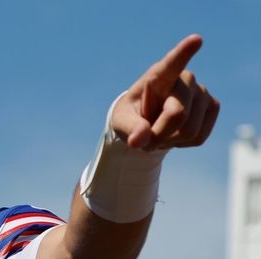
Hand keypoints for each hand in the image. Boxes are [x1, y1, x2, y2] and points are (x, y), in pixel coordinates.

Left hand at [111, 34, 219, 149]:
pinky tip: (173, 133)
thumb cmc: (131, 116)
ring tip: (159, 132)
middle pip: (178, 114)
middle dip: (159, 134)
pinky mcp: (212, 106)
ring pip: (190, 130)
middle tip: (143, 137)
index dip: (184, 52)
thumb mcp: (121, 122)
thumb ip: (129, 129)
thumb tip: (139, 140)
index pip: (171, 63)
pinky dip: (181, 143)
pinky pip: (199, 137)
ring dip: (169, 140)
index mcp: (158, 75)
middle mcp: (185, 78)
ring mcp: (202, 91)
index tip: (196, 39)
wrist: (146, 123)